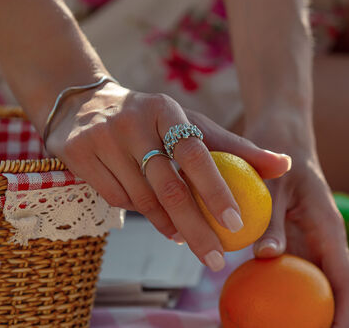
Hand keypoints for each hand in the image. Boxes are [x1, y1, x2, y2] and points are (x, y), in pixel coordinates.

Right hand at [45, 82, 289, 271]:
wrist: (88, 104)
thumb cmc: (151, 118)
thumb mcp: (189, 123)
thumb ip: (235, 146)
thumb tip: (284, 166)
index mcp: (165, 108)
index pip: (195, 152)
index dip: (216, 190)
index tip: (236, 224)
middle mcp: (131, 122)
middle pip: (168, 187)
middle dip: (196, 229)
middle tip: (215, 258)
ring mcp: (101, 138)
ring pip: (141, 198)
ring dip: (168, 225)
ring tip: (187, 239)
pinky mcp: (79, 154)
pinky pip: (116, 198)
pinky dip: (140, 214)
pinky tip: (156, 217)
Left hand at [246, 119, 348, 327]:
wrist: (279, 136)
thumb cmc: (280, 157)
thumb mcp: (276, 186)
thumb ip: (273, 221)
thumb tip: (266, 257)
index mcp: (327, 227)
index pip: (345, 278)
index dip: (346, 310)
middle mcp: (319, 238)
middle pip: (327, 286)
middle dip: (319, 313)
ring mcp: (303, 238)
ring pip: (305, 278)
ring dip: (296, 302)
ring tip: (272, 320)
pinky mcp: (287, 234)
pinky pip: (285, 263)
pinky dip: (276, 280)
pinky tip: (256, 293)